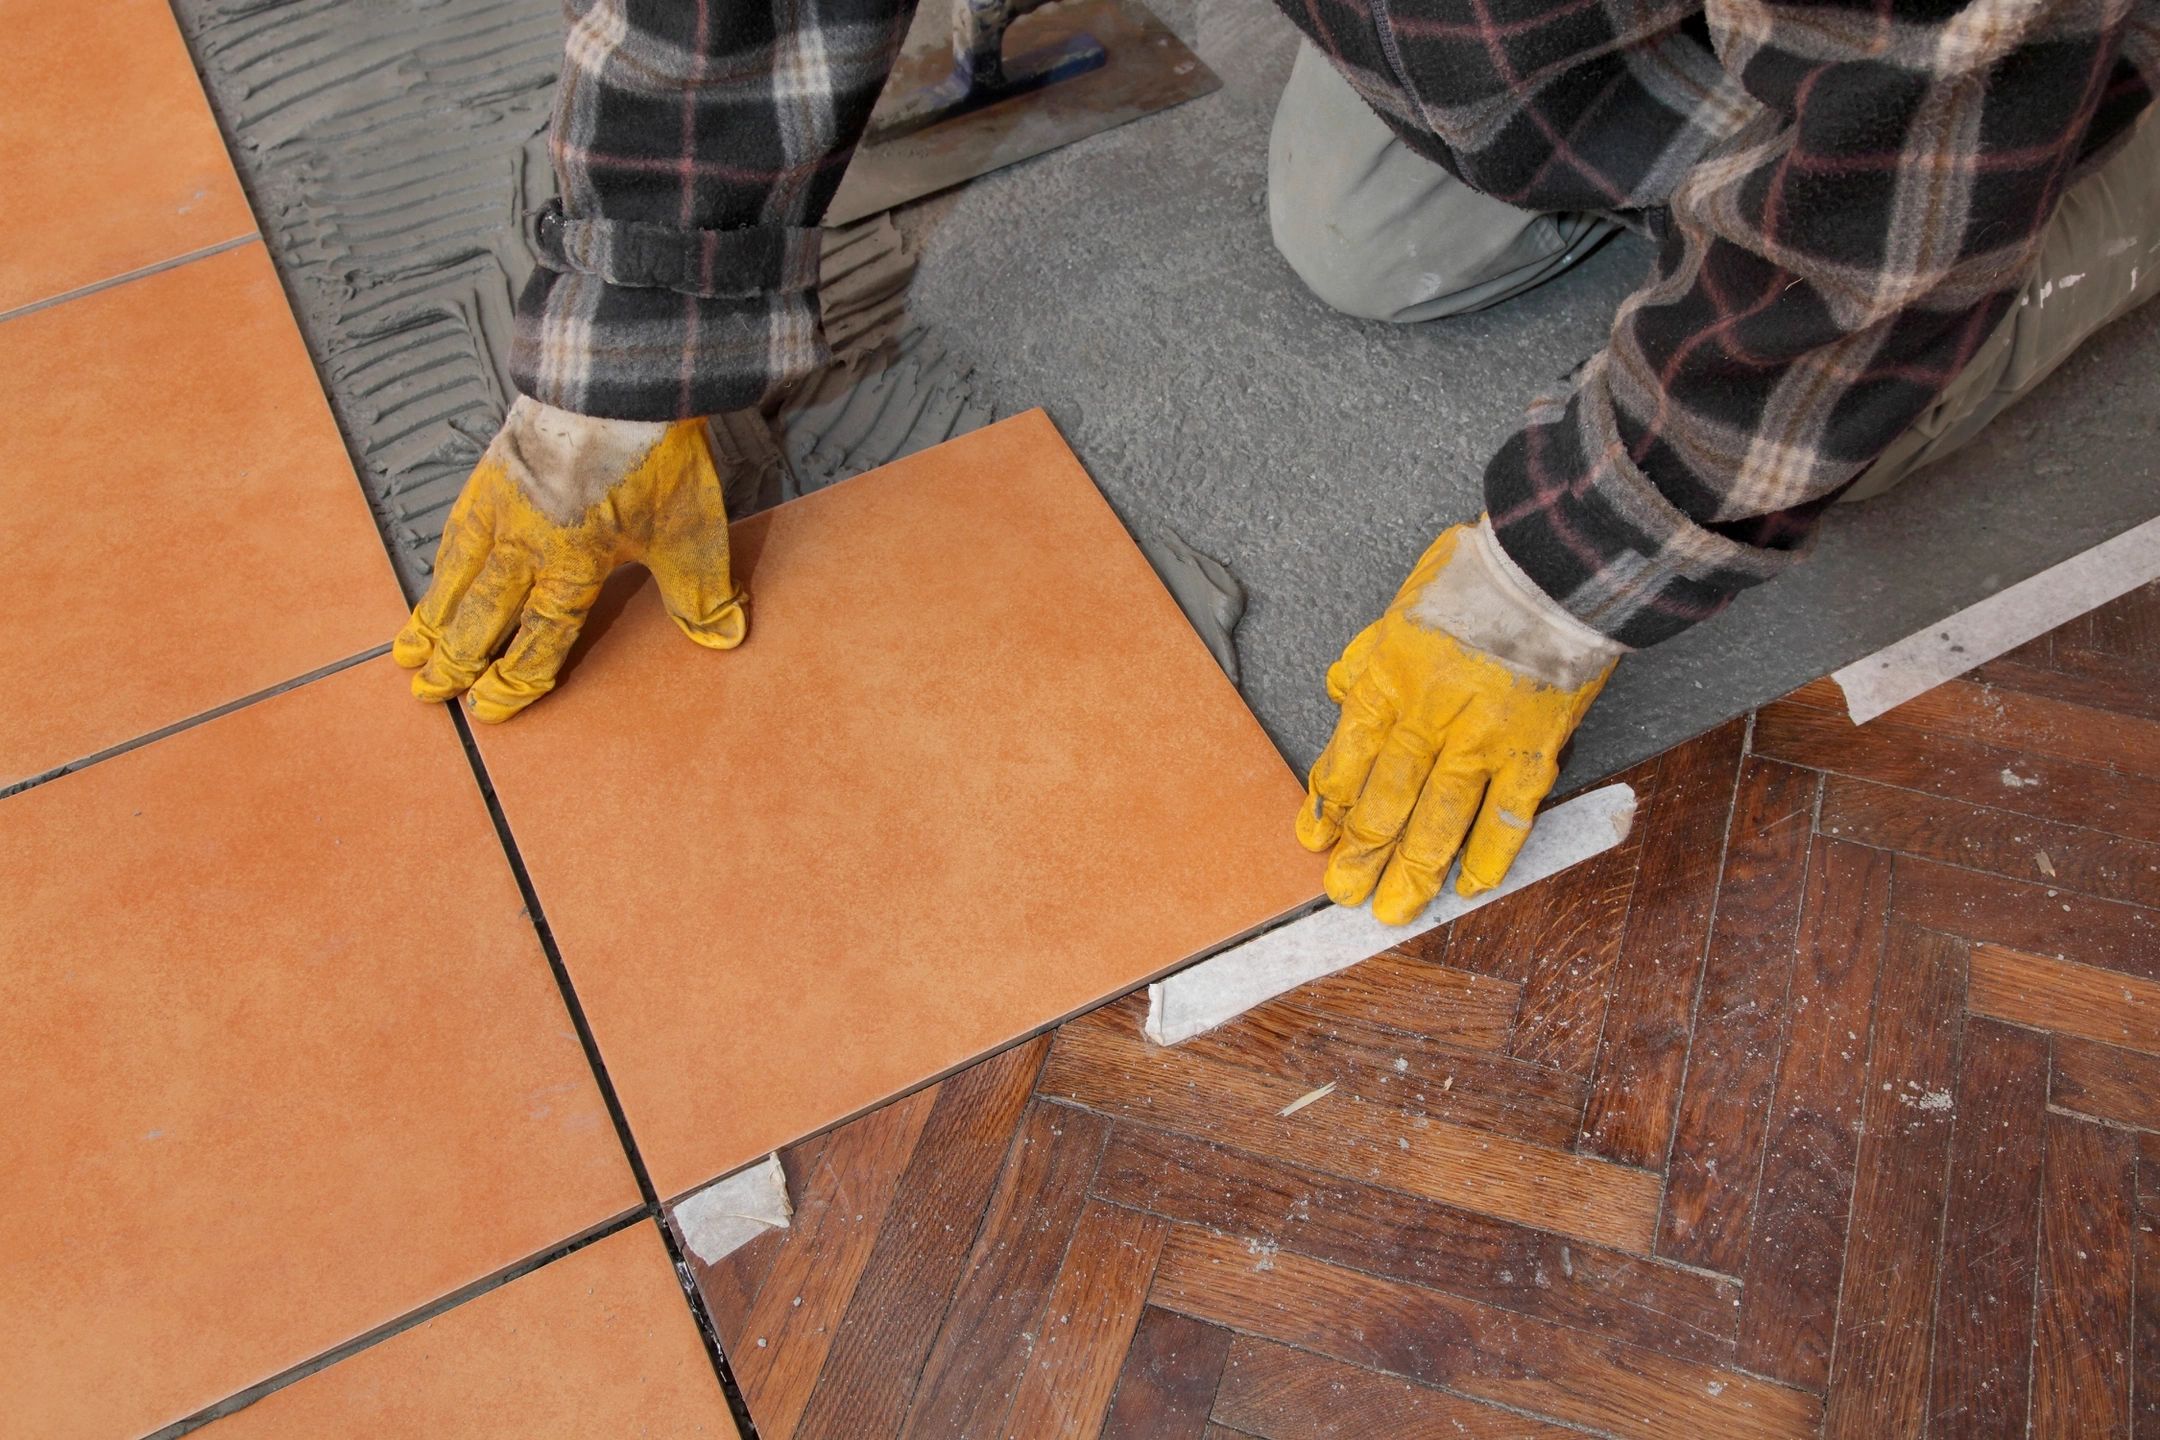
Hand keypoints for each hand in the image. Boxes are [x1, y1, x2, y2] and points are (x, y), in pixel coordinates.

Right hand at [393, 398, 747, 721]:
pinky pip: (455, 531)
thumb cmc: (653, 457)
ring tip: (409, 653)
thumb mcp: (690, 533)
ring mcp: (500, 508)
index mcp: (573, 569)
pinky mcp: (490, 473)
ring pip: (456, 578)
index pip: (538, 639)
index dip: (514, 680)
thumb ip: (701, 593)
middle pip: (482, 617)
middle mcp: (525, 547)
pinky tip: (435, 578)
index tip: (490, 709)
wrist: (615, 380)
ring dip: (433, 619)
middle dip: (457, 660)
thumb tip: (725, 637)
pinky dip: (440, 565)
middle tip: (430, 694)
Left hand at [1298, 518, 1619, 923]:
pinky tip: (1473, 885)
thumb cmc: (1478, 576)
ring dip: (1413, 871)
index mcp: (1388, 681)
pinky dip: (1490, 856)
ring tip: (1395, 909)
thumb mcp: (1400, 604)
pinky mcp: (1533, 750)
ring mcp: (1480, 740)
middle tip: (1343, 892)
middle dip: (1360, 854)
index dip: (1329, 805)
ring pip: (1437, 821)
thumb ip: (1368, 655)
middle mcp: (1426, 719)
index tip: (1316, 837)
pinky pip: (1507, 816)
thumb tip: (1341, 690)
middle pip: (1384, 801)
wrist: (1554, 566)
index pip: (1346, 760)